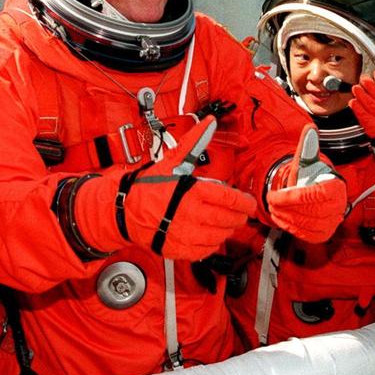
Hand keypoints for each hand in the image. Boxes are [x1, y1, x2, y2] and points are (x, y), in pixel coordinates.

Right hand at [72, 116, 255, 260]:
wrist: (125, 210)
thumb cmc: (149, 186)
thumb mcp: (172, 161)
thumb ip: (195, 142)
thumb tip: (209, 123)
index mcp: (194, 192)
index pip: (232, 200)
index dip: (246, 203)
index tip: (249, 203)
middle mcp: (192, 216)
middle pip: (230, 220)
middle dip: (238, 216)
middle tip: (237, 212)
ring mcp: (186, 235)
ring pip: (220, 236)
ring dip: (225, 229)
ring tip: (220, 221)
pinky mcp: (180, 250)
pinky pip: (206, 250)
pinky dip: (211, 243)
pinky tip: (206, 234)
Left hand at [265, 124, 346, 242]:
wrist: (317, 192)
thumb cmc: (310, 175)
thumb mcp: (307, 160)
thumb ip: (307, 145)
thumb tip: (310, 127)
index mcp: (335, 187)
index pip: (315, 195)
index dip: (292, 197)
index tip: (273, 195)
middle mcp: (338, 206)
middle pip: (310, 211)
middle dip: (285, 207)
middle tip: (270, 202)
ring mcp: (333, 222)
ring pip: (307, 224)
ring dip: (286, 218)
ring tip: (273, 209)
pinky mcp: (324, 234)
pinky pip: (307, 235)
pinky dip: (291, 228)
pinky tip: (281, 219)